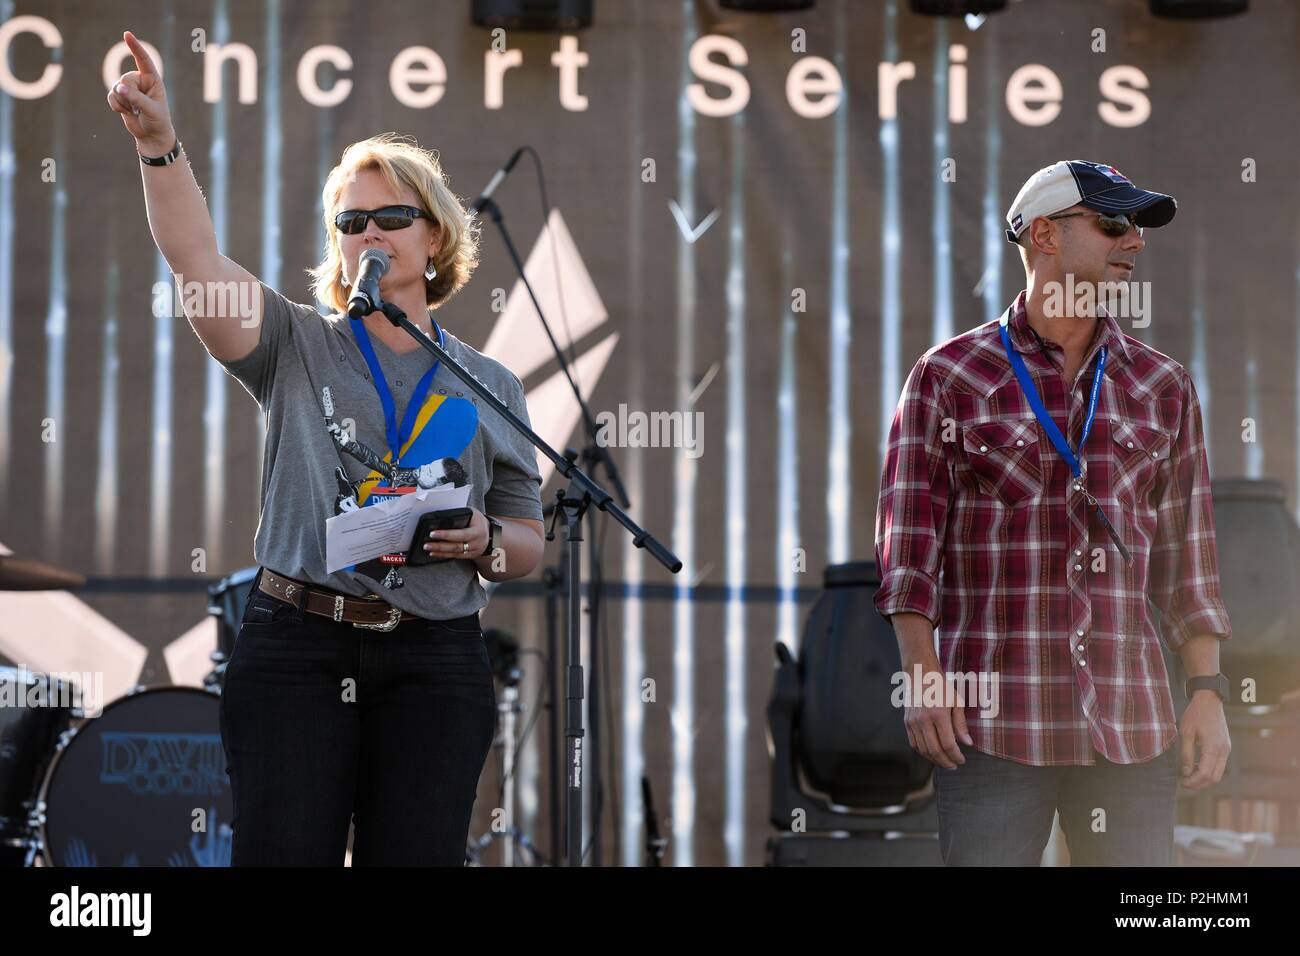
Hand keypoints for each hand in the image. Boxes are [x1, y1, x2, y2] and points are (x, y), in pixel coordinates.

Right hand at [106, 31, 175, 154]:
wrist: (151, 136)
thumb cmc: (157, 121)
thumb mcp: (151, 110)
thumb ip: (136, 98)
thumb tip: (119, 88)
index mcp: (153, 80)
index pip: (144, 60)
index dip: (135, 47)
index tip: (127, 34)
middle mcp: (141, 81)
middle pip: (125, 78)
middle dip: (128, 94)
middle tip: (137, 107)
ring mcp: (130, 88)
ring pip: (116, 87)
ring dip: (123, 102)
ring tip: (134, 111)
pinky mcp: (120, 96)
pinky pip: (111, 95)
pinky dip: (116, 105)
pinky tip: (126, 113)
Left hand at [423, 508, 488, 560]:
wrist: (492, 533)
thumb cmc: (477, 520)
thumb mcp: (472, 513)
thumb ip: (459, 515)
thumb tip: (440, 517)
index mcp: (478, 530)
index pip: (460, 533)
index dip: (446, 534)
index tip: (432, 533)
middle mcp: (477, 541)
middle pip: (456, 545)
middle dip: (440, 545)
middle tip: (426, 543)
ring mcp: (474, 550)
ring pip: (455, 552)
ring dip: (440, 551)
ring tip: (428, 548)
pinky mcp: (471, 555)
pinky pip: (456, 557)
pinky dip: (444, 555)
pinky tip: (434, 553)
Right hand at [901, 656, 970, 769]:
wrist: (920, 673)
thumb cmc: (941, 686)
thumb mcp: (956, 702)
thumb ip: (961, 724)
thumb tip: (967, 743)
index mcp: (939, 714)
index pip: (948, 744)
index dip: (956, 756)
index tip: (962, 760)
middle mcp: (923, 720)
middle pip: (934, 750)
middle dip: (946, 762)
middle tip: (954, 765)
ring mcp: (913, 722)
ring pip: (923, 749)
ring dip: (934, 759)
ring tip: (944, 761)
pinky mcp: (906, 722)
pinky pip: (914, 743)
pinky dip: (923, 751)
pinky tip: (932, 752)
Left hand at [1178, 692, 1230, 788]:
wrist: (1209, 701)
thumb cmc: (1196, 714)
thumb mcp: (1185, 732)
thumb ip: (1186, 754)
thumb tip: (1186, 772)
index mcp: (1213, 748)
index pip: (1205, 773)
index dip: (1193, 781)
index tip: (1182, 782)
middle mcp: (1224, 751)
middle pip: (1214, 778)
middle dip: (1199, 784)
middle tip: (1184, 783)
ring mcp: (1227, 749)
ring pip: (1218, 773)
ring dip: (1204, 778)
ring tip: (1188, 776)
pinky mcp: (1226, 747)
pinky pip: (1219, 765)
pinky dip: (1209, 770)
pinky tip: (1196, 767)